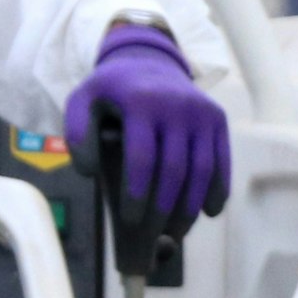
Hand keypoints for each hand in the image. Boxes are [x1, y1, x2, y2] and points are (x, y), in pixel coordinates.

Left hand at [63, 24, 229, 227]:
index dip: (137, 194)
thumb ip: (77, 134)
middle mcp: (176, 105)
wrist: (150, 61)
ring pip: (202, 171)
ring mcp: (200, 112)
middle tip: (154, 235)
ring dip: (191, 207)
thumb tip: (89, 172)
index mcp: (141, 100)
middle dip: (164, 209)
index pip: (142, 158)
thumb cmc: (113, 91)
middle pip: (174, 170)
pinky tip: (209, 213)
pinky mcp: (218, 119)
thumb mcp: (83, 101)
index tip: (132, 221)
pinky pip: (221, 162)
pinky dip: (218, 190)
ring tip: (177, 232)